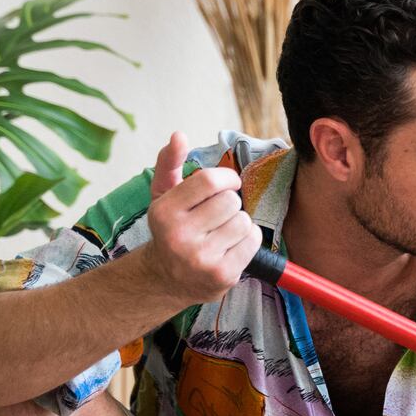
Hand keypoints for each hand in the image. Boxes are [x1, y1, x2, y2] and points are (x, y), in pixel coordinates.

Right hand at [135, 131, 261, 305]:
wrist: (167, 280)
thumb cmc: (171, 230)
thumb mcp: (163, 196)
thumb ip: (169, 163)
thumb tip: (178, 135)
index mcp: (164, 212)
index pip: (209, 180)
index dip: (227, 178)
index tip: (228, 183)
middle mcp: (180, 236)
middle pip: (231, 201)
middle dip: (230, 204)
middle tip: (218, 215)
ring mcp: (201, 258)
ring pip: (244, 221)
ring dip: (240, 223)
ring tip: (223, 232)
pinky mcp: (222, 275)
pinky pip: (252, 241)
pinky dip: (248, 240)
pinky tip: (231, 246)